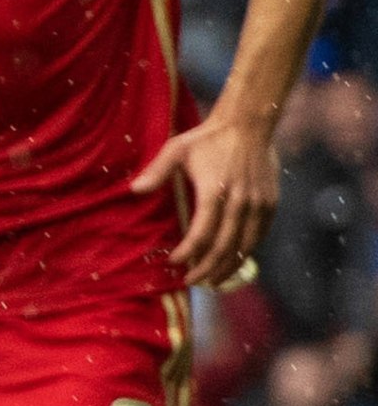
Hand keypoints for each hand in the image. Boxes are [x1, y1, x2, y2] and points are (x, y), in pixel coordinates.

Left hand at [134, 109, 279, 284]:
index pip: (201, 234)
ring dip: (229, 266)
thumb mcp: (176, 150)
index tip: (174, 262)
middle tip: (192, 280)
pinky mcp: (271, 203)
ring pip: (245, 246)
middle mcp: (240, 202)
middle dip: (207, 268)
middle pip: (224, 246)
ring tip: (213, 280)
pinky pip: (260, 235)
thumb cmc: (208, 139)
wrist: (248, 124)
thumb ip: (157, 172)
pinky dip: (247, 251)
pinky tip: (235, 261)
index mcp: (215, 192)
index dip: (188, 252)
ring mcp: (259, 204)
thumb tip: (133, 190)